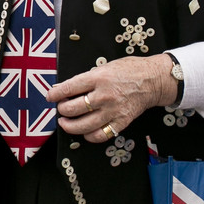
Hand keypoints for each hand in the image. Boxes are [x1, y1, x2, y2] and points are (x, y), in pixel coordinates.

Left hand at [47, 54, 176, 142]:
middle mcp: (104, 95)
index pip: (70, 88)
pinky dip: (89, 136)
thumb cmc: (129, 70)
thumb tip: (66, 88)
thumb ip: (87, 78)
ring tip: (66, 123)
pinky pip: (101, 134)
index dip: (56, 94)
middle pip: (73, 108)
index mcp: (99, 77)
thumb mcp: (105, 66)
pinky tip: (85, 131)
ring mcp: (113, 110)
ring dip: (70, 126)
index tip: (50, 96)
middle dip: (62, 110)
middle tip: (61, 109)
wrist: (153, 80)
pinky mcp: (121, 121)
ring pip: (84, 125)